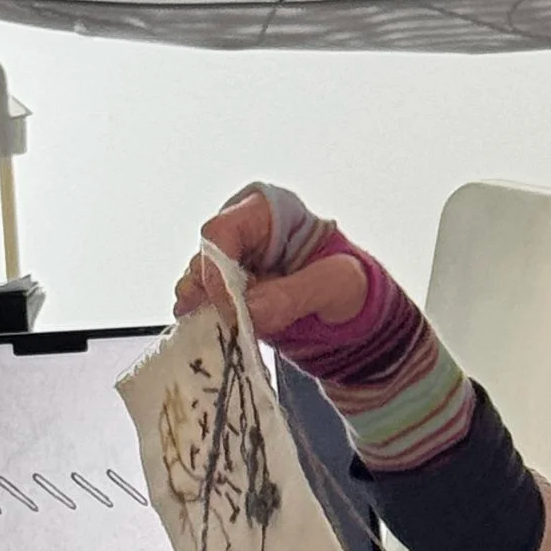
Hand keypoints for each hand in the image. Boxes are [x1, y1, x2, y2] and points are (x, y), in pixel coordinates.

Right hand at [173, 187, 365, 343]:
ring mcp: (230, 265)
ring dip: (206, 313)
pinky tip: (222, 338)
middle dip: (210, 296)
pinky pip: (203, 307)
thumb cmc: (351, 285)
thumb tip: (249, 309)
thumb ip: (295, 293)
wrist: (353, 315)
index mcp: (267, 212)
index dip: (216, 270)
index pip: (221, 232)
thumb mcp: (337, 285)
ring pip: (196, 285)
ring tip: (228, 333)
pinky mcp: (226, 295)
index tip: (230, 308)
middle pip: (202, 260)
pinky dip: (209, 324)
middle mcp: (241, 233)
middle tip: (230, 324)